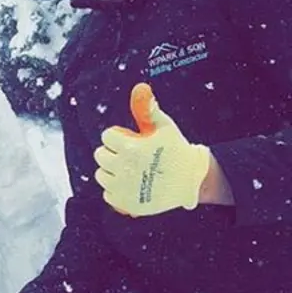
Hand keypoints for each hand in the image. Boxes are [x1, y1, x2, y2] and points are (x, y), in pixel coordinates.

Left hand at [94, 82, 209, 215]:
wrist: (191, 180)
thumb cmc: (177, 149)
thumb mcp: (164, 127)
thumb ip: (149, 109)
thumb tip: (141, 88)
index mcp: (130, 148)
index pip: (106, 137)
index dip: (117, 136)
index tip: (129, 140)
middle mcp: (124, 169)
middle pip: (100, 155)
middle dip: (112, 152)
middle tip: (128, 154)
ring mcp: (124, 188)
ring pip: (101, 175)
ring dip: (111, 171)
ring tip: (128, 169)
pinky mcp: (126, 204)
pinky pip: (107, 194)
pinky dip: (115, 189)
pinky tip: (129, 184)